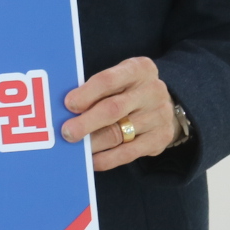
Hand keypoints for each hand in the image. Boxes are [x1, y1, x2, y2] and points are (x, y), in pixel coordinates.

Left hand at [60, 56, 176, 172]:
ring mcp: (159, 115)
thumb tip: (67, 110)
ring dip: (93, 143)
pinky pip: (128, 153)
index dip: (86, 93)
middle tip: (67, 132)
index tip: (68, 104)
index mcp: (139, 69)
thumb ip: (96, 89)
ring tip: (76, 148)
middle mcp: (152, 90)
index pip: (108, 80)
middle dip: (86, 122)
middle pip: (113, 108)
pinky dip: (107, 159)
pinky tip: (92, 160)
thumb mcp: (119, 79)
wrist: (162, 106)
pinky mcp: (160, 138)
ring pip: (118, 133)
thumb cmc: (129, 90)